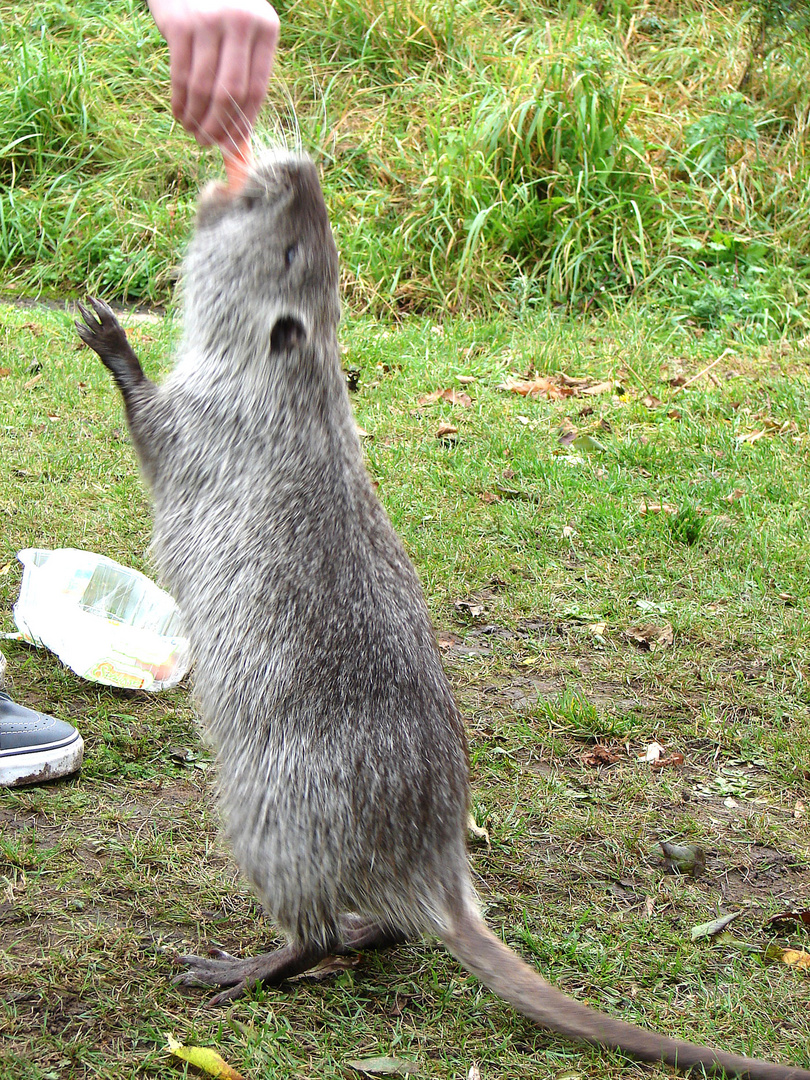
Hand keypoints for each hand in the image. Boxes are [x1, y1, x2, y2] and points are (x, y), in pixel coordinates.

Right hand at [148, 0, 278, 149]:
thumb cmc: (219, 8)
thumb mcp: (244, 29)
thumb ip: (246, 71)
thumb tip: (241, 132)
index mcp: (265, 28)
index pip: (257, 88)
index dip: (244, 123)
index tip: (233, 144)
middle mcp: (241, 22)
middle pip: (231, 92)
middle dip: (219, 126)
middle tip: (209, 143)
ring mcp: (209, 21)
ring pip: (204, 88)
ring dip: (197, 118)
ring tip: (193, 131)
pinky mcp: (179, 23)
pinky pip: (180, 75)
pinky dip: (180, 101)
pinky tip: (180, 114)